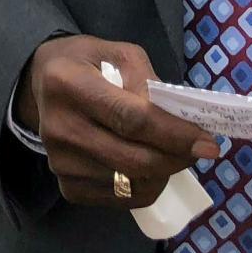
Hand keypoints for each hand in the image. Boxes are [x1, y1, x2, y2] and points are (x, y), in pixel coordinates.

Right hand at [15, 37, 217, 209]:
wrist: (43, 84)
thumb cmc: (88, 63)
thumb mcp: (119, 53)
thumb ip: (149, 82)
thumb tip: (178, 123)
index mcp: (68, 83)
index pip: (131, 118)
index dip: (174, 134)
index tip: (209, 143)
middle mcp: (58, 127)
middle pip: (133, 158)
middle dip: (176, 158)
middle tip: (197, 151)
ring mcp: (60, 162)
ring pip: (131, 184)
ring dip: (163, 174)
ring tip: (169, 154)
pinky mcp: (66, 187)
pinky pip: (120, 199)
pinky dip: (145, 187)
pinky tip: (146, 167)